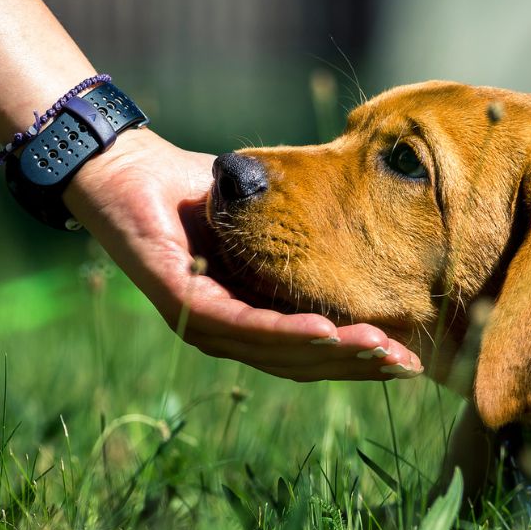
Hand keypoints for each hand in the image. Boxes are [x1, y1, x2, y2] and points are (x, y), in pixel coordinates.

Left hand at [65, 130, 423, 380]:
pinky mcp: (180, 302)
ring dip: (332, 353)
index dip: (355, 358)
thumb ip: (302, 243)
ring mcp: (200, 322)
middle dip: (355, 365)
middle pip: (298, 363)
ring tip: (380, 349)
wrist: (124, 165)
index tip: (405, 358)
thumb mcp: (263, 221)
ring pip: (275, 351)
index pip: (306, 352)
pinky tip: (325, 331)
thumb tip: (364, 239)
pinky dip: (284, 331)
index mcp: (245, 318)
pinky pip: (240, 323)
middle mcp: (224, 331)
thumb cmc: (192, 191)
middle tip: (406, 365)